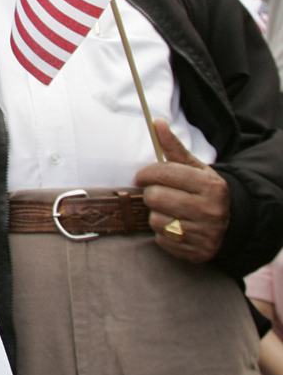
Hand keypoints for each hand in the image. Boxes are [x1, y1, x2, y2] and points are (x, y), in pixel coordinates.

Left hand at [134, 119, 230, 262]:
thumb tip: (157, 122)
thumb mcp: (194, 167)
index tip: (143, 176)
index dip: (146, 174)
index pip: (163, 174)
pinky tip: (175, 227)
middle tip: (158, 195)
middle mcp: (210, 209)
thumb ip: (172, 147)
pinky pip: (162, 240)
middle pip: (155, 197)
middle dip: (151, 195)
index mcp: (210, 185)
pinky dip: (163, 234)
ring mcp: (205, 233)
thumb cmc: (203, 190)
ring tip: (169, 211)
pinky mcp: (197, 252)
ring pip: (156, 220)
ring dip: (156, 215)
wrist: (230, 223)